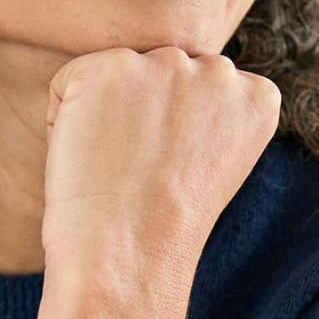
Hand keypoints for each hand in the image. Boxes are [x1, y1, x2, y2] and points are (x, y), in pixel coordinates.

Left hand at [40, 45, 279, 284]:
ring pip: (117, 75)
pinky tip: (87, 157)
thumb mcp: (212, 164)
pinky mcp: (112, 66)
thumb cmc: (161, 228)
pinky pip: (69, 82)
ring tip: (115, 166)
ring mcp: (167, 64)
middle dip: (141, 116)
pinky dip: (61, 120)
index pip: (201, 89)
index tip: (173, 173)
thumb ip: (205, 114)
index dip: (175, 136)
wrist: (128, 255)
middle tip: (140, 173)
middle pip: (160, 74)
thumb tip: (167, 88)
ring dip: (104, 114)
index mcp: (257, 97)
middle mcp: (220, 71)